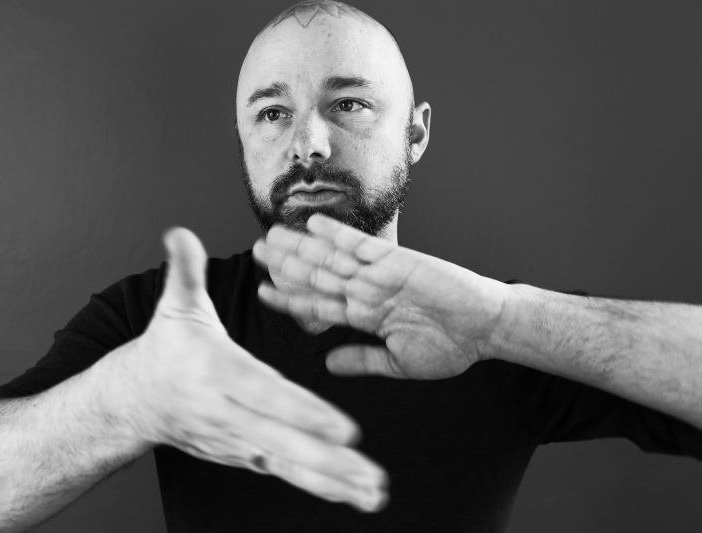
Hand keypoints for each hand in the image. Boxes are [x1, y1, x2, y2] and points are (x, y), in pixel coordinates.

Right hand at [117, 227, 385, 511]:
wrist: (136, 401)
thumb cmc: (165, 350)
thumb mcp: (174, 308)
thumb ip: (184, 271)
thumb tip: (178, 233)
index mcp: (218, 373)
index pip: (264, 394)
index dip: (302, 412)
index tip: (340, 428)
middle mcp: (228, 413)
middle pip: (282, 441)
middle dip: (328, 461)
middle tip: (371, 476)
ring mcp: (236, 440)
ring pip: (288, 464)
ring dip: (333, 481)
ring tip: (373, 495)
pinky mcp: (243, 454)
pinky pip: (285, 471)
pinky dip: (319, 484)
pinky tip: (351, 493)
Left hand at [252, 214, 510, 378]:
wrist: (486, 328)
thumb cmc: (451, 346)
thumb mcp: (398, 361)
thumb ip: (362, 360)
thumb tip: (327, 365)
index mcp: (366, 315)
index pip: (318, 305)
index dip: (289, 298)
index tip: (262, 292)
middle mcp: (367, 291)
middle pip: (317, 276)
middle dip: (285, 265)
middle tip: (257, 251)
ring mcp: (380, 274)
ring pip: (331, 259)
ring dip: (301, 249)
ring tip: (272, 238)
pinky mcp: (398, 261)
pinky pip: (362, 245)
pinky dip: (338, 235)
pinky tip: (313, 225)